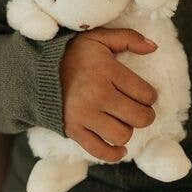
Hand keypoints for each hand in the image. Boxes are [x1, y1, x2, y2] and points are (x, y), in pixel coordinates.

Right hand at [60, 28, 158, 162]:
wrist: (37, 69)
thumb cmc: (74, 53)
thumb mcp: (100, 37)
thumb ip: (129, 38)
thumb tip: (154, 47)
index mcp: (107, 71)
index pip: (145, 94)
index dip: (151, 95)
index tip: (145, 93)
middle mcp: (97, 95)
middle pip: (139, 117)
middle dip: (145, 115)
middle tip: (140, 109)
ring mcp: (84, 115)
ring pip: (122, 135)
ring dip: (128, 129)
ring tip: (123, 119)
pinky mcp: (73, 130)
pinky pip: (100, 151)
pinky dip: (114, 154)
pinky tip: (120, 148)